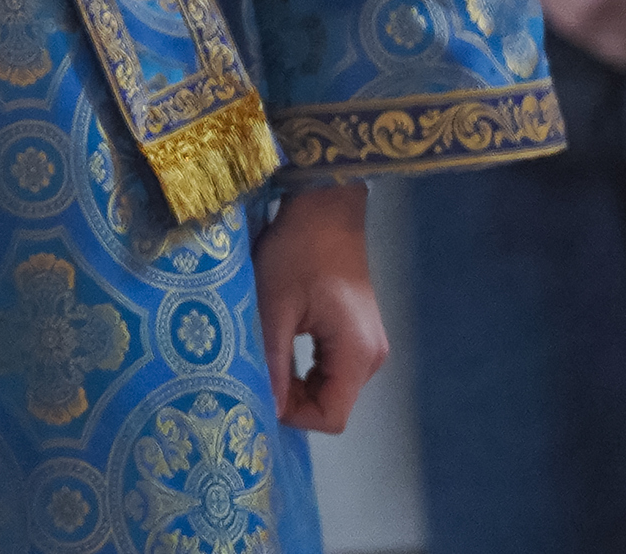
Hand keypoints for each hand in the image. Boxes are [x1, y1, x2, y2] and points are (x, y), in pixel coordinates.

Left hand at [252, 182, 384, 432]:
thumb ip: (272, 362)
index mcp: (357, 355)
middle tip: (254, 375)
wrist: (324, 209)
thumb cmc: (297, 252)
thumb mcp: (274, 307)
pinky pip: (331, 368)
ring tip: (263, 358)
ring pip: (330, 387)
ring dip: (295, 383)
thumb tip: (264, 407)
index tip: (259, 392)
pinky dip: (305, 368)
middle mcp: (372, 358)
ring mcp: (368, 345)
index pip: (331, 417)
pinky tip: (279, 348)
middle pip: (332, 404)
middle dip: (291, 399)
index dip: (294, 415)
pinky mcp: (358, 332)